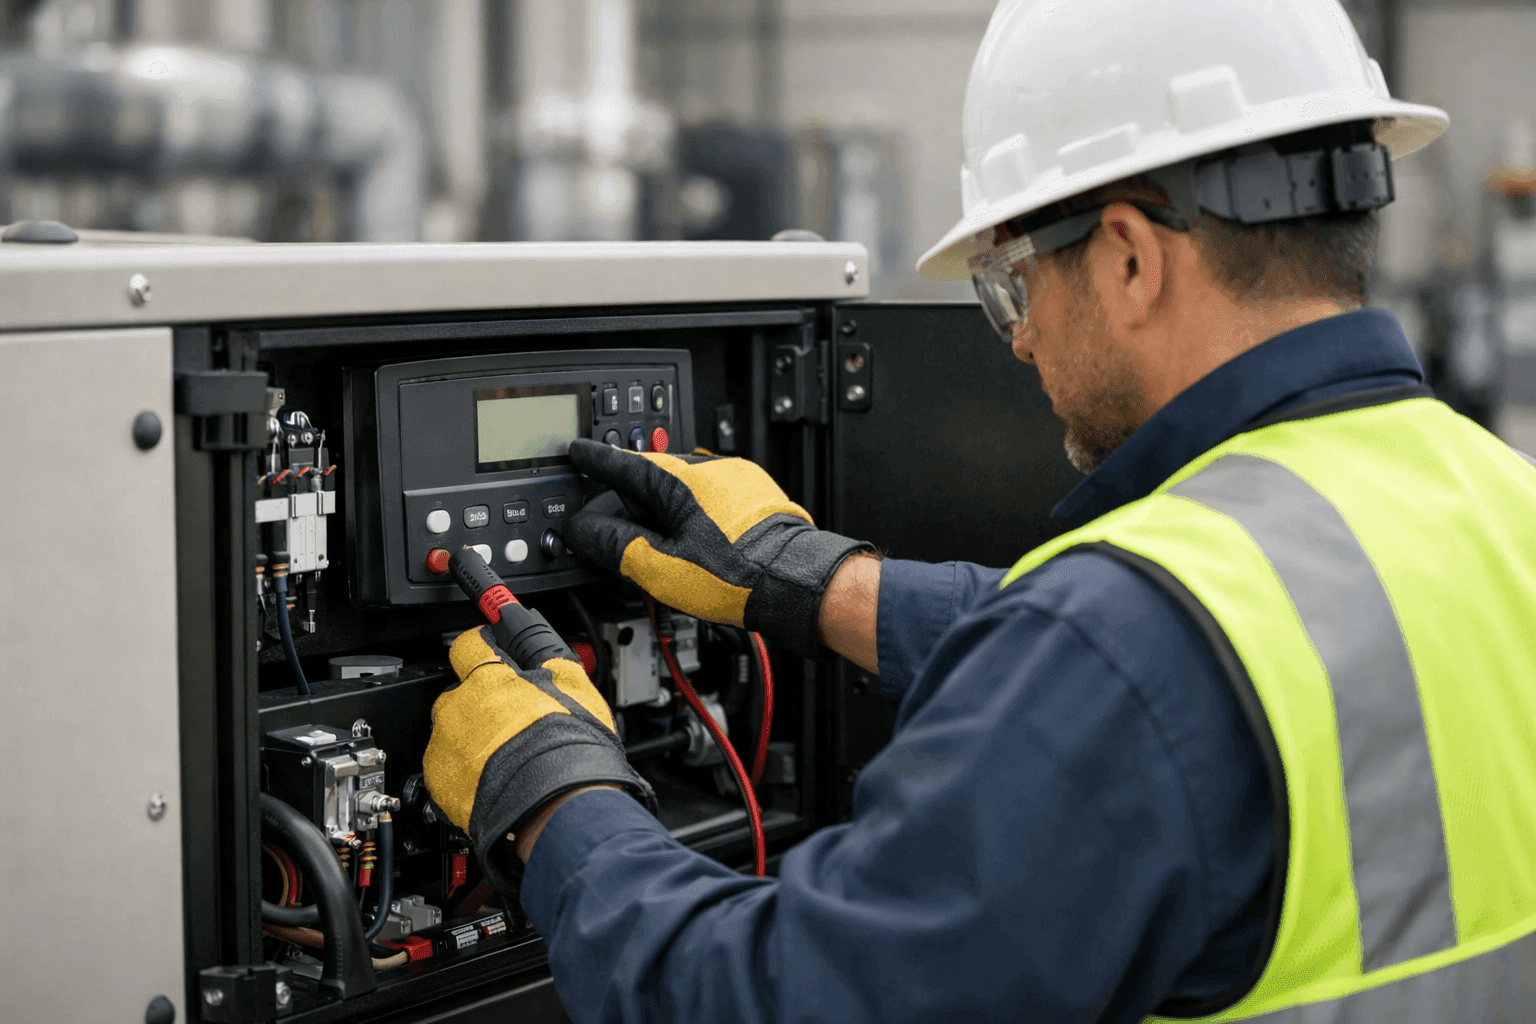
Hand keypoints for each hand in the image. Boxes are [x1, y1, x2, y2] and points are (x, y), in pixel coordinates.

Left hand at [422, 626, 654, 892]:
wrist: (555, 809)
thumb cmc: (568, 751)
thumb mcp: (576, 688)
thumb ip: (551, 660)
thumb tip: (542, 648)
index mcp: (488, 679)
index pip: (469, 645)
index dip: (484, 647)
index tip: (490, 652)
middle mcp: (457, 707)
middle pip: (461, 693)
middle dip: (483, 702)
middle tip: (514, 721)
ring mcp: (444, 747)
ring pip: (454, 731)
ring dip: (474, 738)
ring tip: (508, 757)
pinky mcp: (439, 784)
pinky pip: (448, 768)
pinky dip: (466, 772)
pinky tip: (496, 779)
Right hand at [564, 438, 874, 658]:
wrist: (797, 583)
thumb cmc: (740, 577)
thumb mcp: (662, 568)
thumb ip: (617, 546)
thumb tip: (584, 530)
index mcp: (682, 481)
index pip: (625, 464)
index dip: (596, 461)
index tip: (577, 453)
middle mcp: (711, 472)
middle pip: (652, 479)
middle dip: (626, 500)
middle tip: (606, 526)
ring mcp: (737, 482)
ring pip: (682, 489)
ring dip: (659, 511)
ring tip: (649, 545)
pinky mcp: (755, 498)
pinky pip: (709, 497)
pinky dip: (688, 514)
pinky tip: (688, 544)